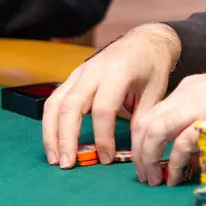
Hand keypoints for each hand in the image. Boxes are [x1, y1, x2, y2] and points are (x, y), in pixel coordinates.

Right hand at [42, 23, 179, 168]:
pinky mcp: (73, 77)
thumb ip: (141, 120)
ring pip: (56, 103)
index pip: (103, 109)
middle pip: (71, 107)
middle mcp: (94, 70)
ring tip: (55, 158)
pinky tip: (54, 141)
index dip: (102, 137)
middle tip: (67, 164)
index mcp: (118, 72)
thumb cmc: (152, 66)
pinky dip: (50, 122)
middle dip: (66, 138)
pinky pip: (55, 100)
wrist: (145, 41)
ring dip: (51, 133)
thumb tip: (133, 153)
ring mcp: (80, 72)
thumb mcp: (155, 92)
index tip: (106, 158)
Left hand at [133, 58, 205, 186]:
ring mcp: (198, 107)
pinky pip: (182, 144)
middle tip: (143, 175)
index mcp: (187, 89)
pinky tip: (176, 177)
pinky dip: (174, 163)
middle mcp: (186, 95)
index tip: (143, 158)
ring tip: (153, 180)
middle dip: (139, 152)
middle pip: (146, 123)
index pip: (151, 113)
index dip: (141, 139)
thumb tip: (188, 154)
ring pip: (156, 131)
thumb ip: (199, 123)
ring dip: (149, 159)